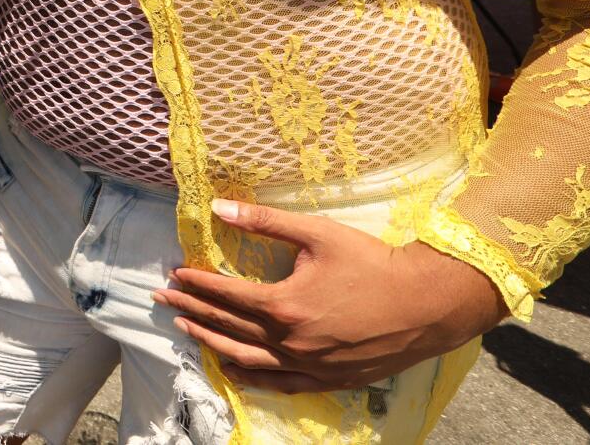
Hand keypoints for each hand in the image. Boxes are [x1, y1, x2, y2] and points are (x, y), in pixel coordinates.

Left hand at [154, 199, 505, 393]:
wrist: (426, 302)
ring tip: (185, 328)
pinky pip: (280, 382)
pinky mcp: (328, 379)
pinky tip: (233, 369)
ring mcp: (309, 365)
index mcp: (284, 304)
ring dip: (211, 341)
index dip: (197, 282)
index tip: (174, 272)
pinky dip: (251, 376)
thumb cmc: (372, 262)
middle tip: (162, 298)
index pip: (226, 294)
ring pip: (247, 358)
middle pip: (227, 325)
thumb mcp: (316, 232)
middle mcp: (290, 340)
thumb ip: (264, 221)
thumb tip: (217, 207)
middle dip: (191, 308)